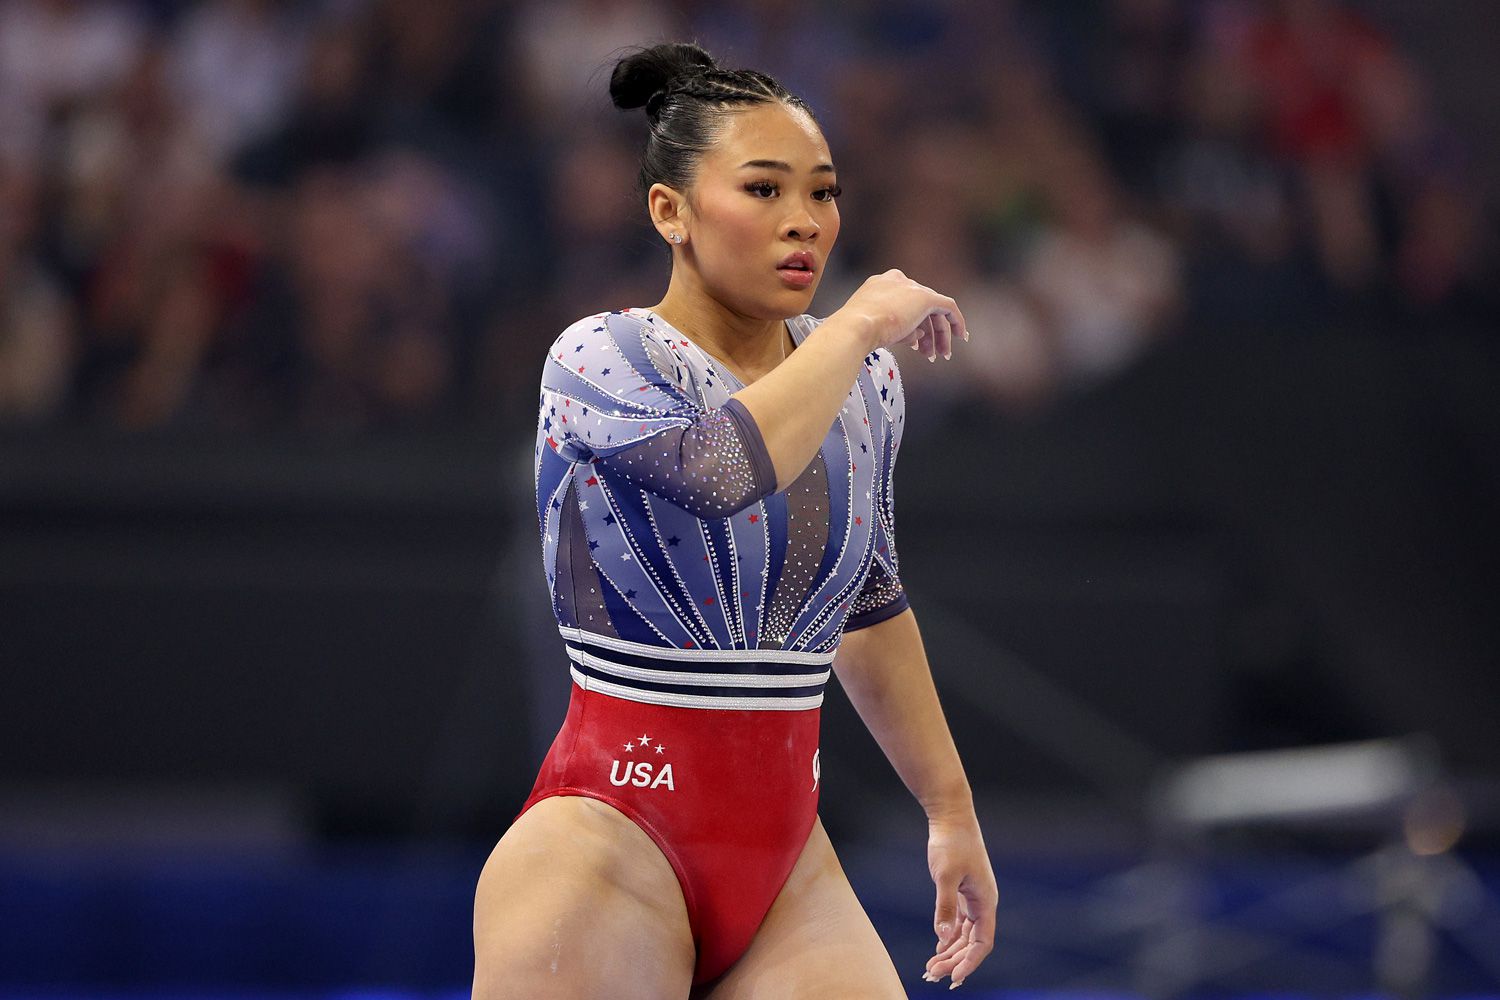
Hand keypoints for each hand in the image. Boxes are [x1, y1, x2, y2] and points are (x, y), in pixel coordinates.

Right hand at [833, 269, 968, 360]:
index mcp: (880, 284)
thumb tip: (918, 336)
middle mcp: (897, 281)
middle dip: (928, 333)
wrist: (856, 327)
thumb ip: (899, 328)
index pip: (903, 304)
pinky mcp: (924, 297)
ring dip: (939, 335)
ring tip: (940, 356)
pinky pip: (948, 307)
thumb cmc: (857, 331)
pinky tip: (961, 336)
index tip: (916, 343)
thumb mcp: (877, 328)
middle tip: (931, 355)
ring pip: (934, 311)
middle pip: (920, 308)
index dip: (913, 324)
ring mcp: (911, 287)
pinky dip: (956, 321)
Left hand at [922, 815, 996, 988]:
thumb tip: (942, 937)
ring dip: (950, 951)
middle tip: (932, 975)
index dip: (970, 962)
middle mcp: (983, 902)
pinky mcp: (963, 890)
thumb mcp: (945, 875)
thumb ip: (945, 906)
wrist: (951, 817)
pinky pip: (959, 921)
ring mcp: (973, 897)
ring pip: (965, 933)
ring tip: (931, 968)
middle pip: (973, 942)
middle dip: (955, 960)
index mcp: (986, 901)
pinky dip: (949, 936)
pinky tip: (938, 948)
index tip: (954, 977)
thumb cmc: (951, 843)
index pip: (983, 942)